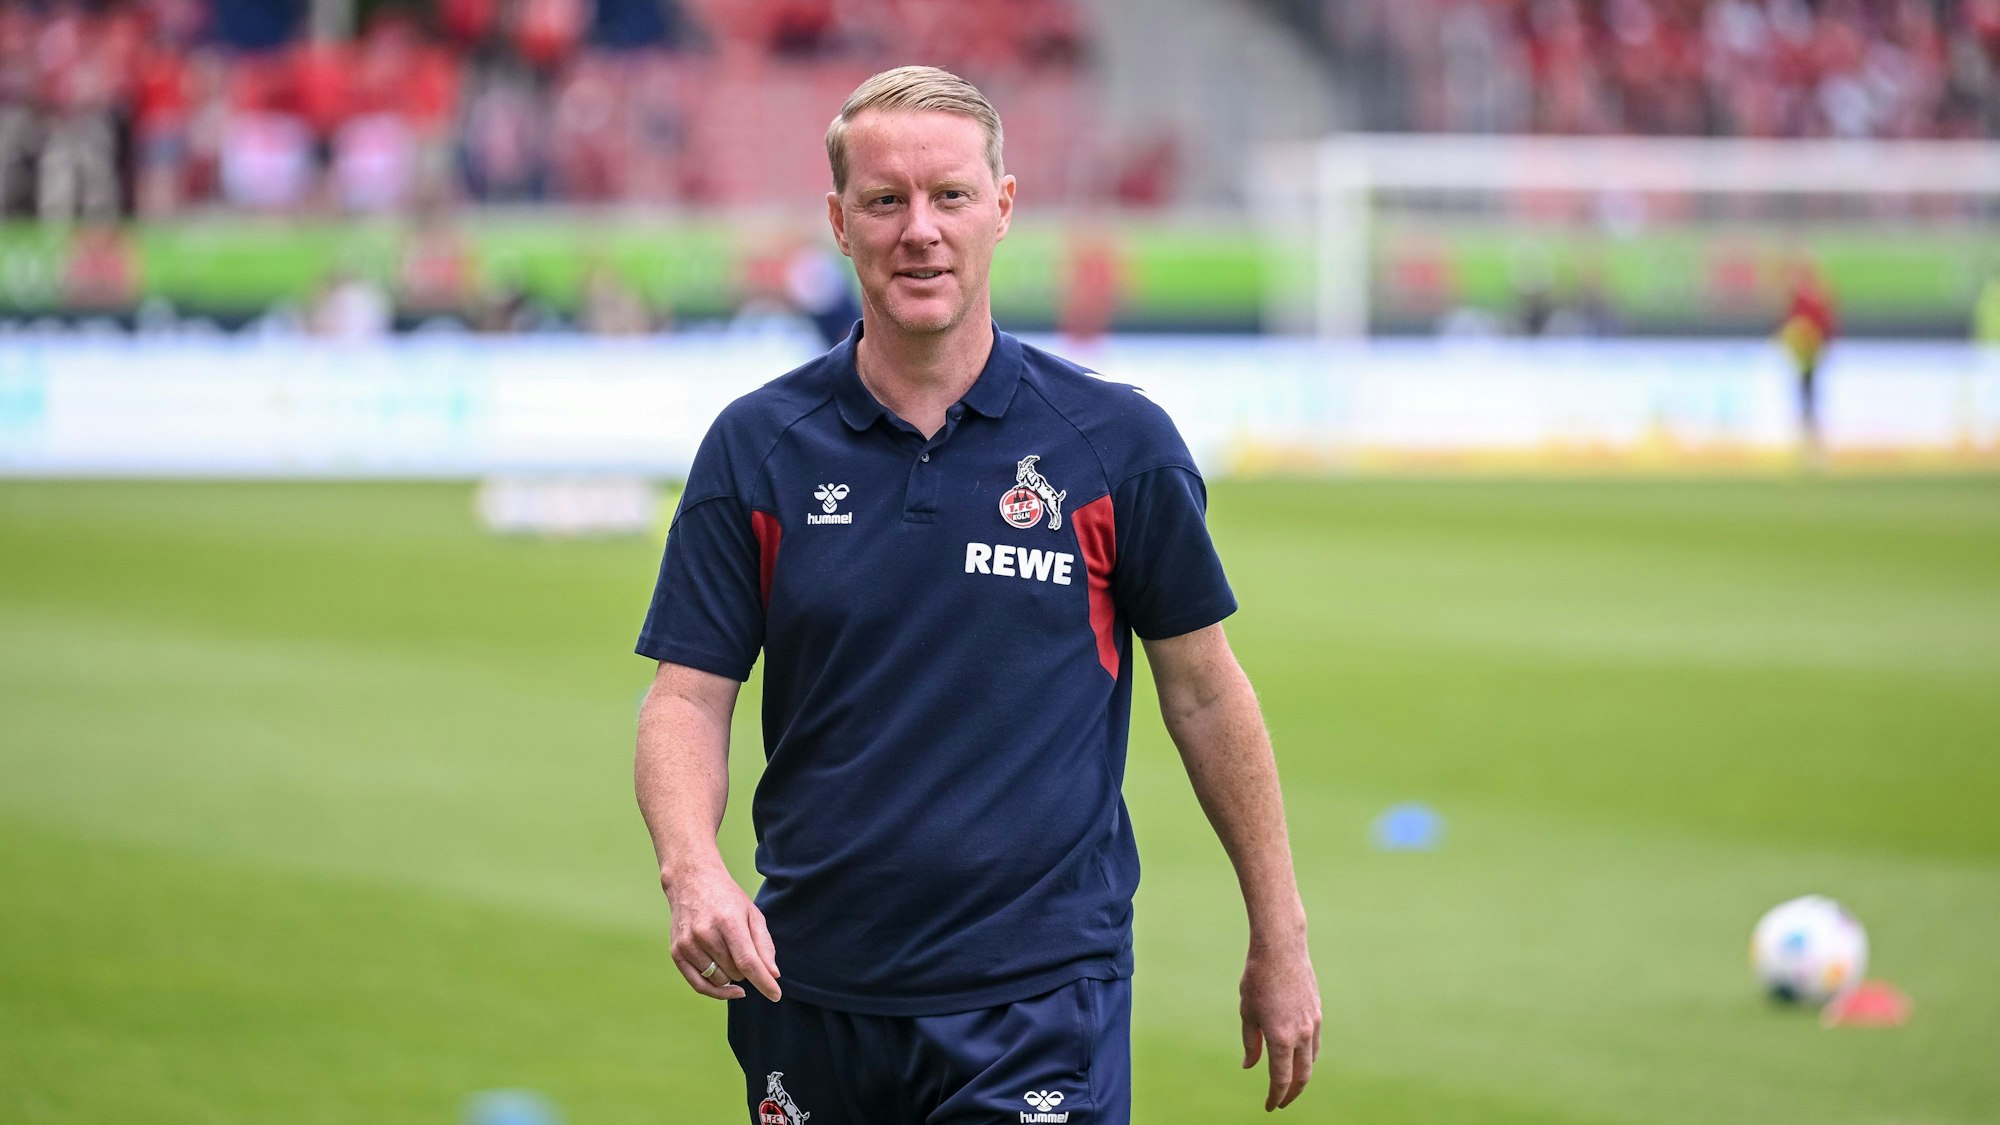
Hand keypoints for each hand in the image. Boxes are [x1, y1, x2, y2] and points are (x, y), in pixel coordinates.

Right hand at [662, 863, 780, 1001]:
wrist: (692, 882)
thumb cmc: (727, 899)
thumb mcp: (752, 914)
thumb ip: (764, 945)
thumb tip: (772, 975)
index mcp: (728, 922)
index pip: (747, 962)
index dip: (763, 982)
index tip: (775, 995)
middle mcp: (705, 934)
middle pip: (735, 973)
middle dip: (746, 969)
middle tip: (742, 948)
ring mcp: (688, 944)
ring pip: (719, 980)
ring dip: (730, 975)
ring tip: (728, 952)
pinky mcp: (676, 952)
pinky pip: (699, 985)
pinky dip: (716, 990)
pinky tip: (728, 986)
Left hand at [1239, 938, 1321, 1110]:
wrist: (1281, 948)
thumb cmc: (1257, 978)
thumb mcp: (1247, 1013)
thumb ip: (1251, 1043)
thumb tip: (1250, 1065)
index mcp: (1281, 1038)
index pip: (1281, 1079)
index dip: (1275, 1096)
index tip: (1270, 1107)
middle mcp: (1301, 1034)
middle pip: (1302, 1076)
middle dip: (1291, 1093)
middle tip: (1281, 1102)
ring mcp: (1313, 1023)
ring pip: (1311, 1060)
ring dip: (1302, 1076)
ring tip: (1289, 1083)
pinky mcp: (1318, 1012)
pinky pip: (1314, 1043)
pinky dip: (1307, 1056)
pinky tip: (1298, 1057)